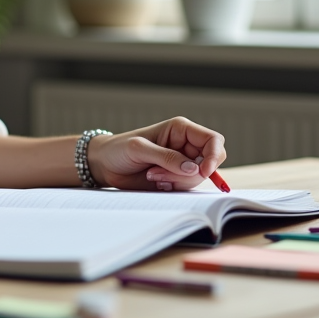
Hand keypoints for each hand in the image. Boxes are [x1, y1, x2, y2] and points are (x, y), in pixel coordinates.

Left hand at [85, 117, 225, 191]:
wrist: (105, 165)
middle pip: (209, 162)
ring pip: (198, 177)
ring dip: (177, 181)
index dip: (213, 156)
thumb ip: (166, 157)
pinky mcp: (176, 178)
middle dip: (191, 173)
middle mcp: (185, 145)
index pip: (212, 140)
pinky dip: (173, 188)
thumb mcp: (139, 149)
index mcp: (181, 129)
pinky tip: (155, 181)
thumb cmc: (119, 149)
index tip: (203, 171)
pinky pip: (187, 187)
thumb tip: (193, 168)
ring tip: (152, 175)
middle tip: (161, 174)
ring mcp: (182, 163)